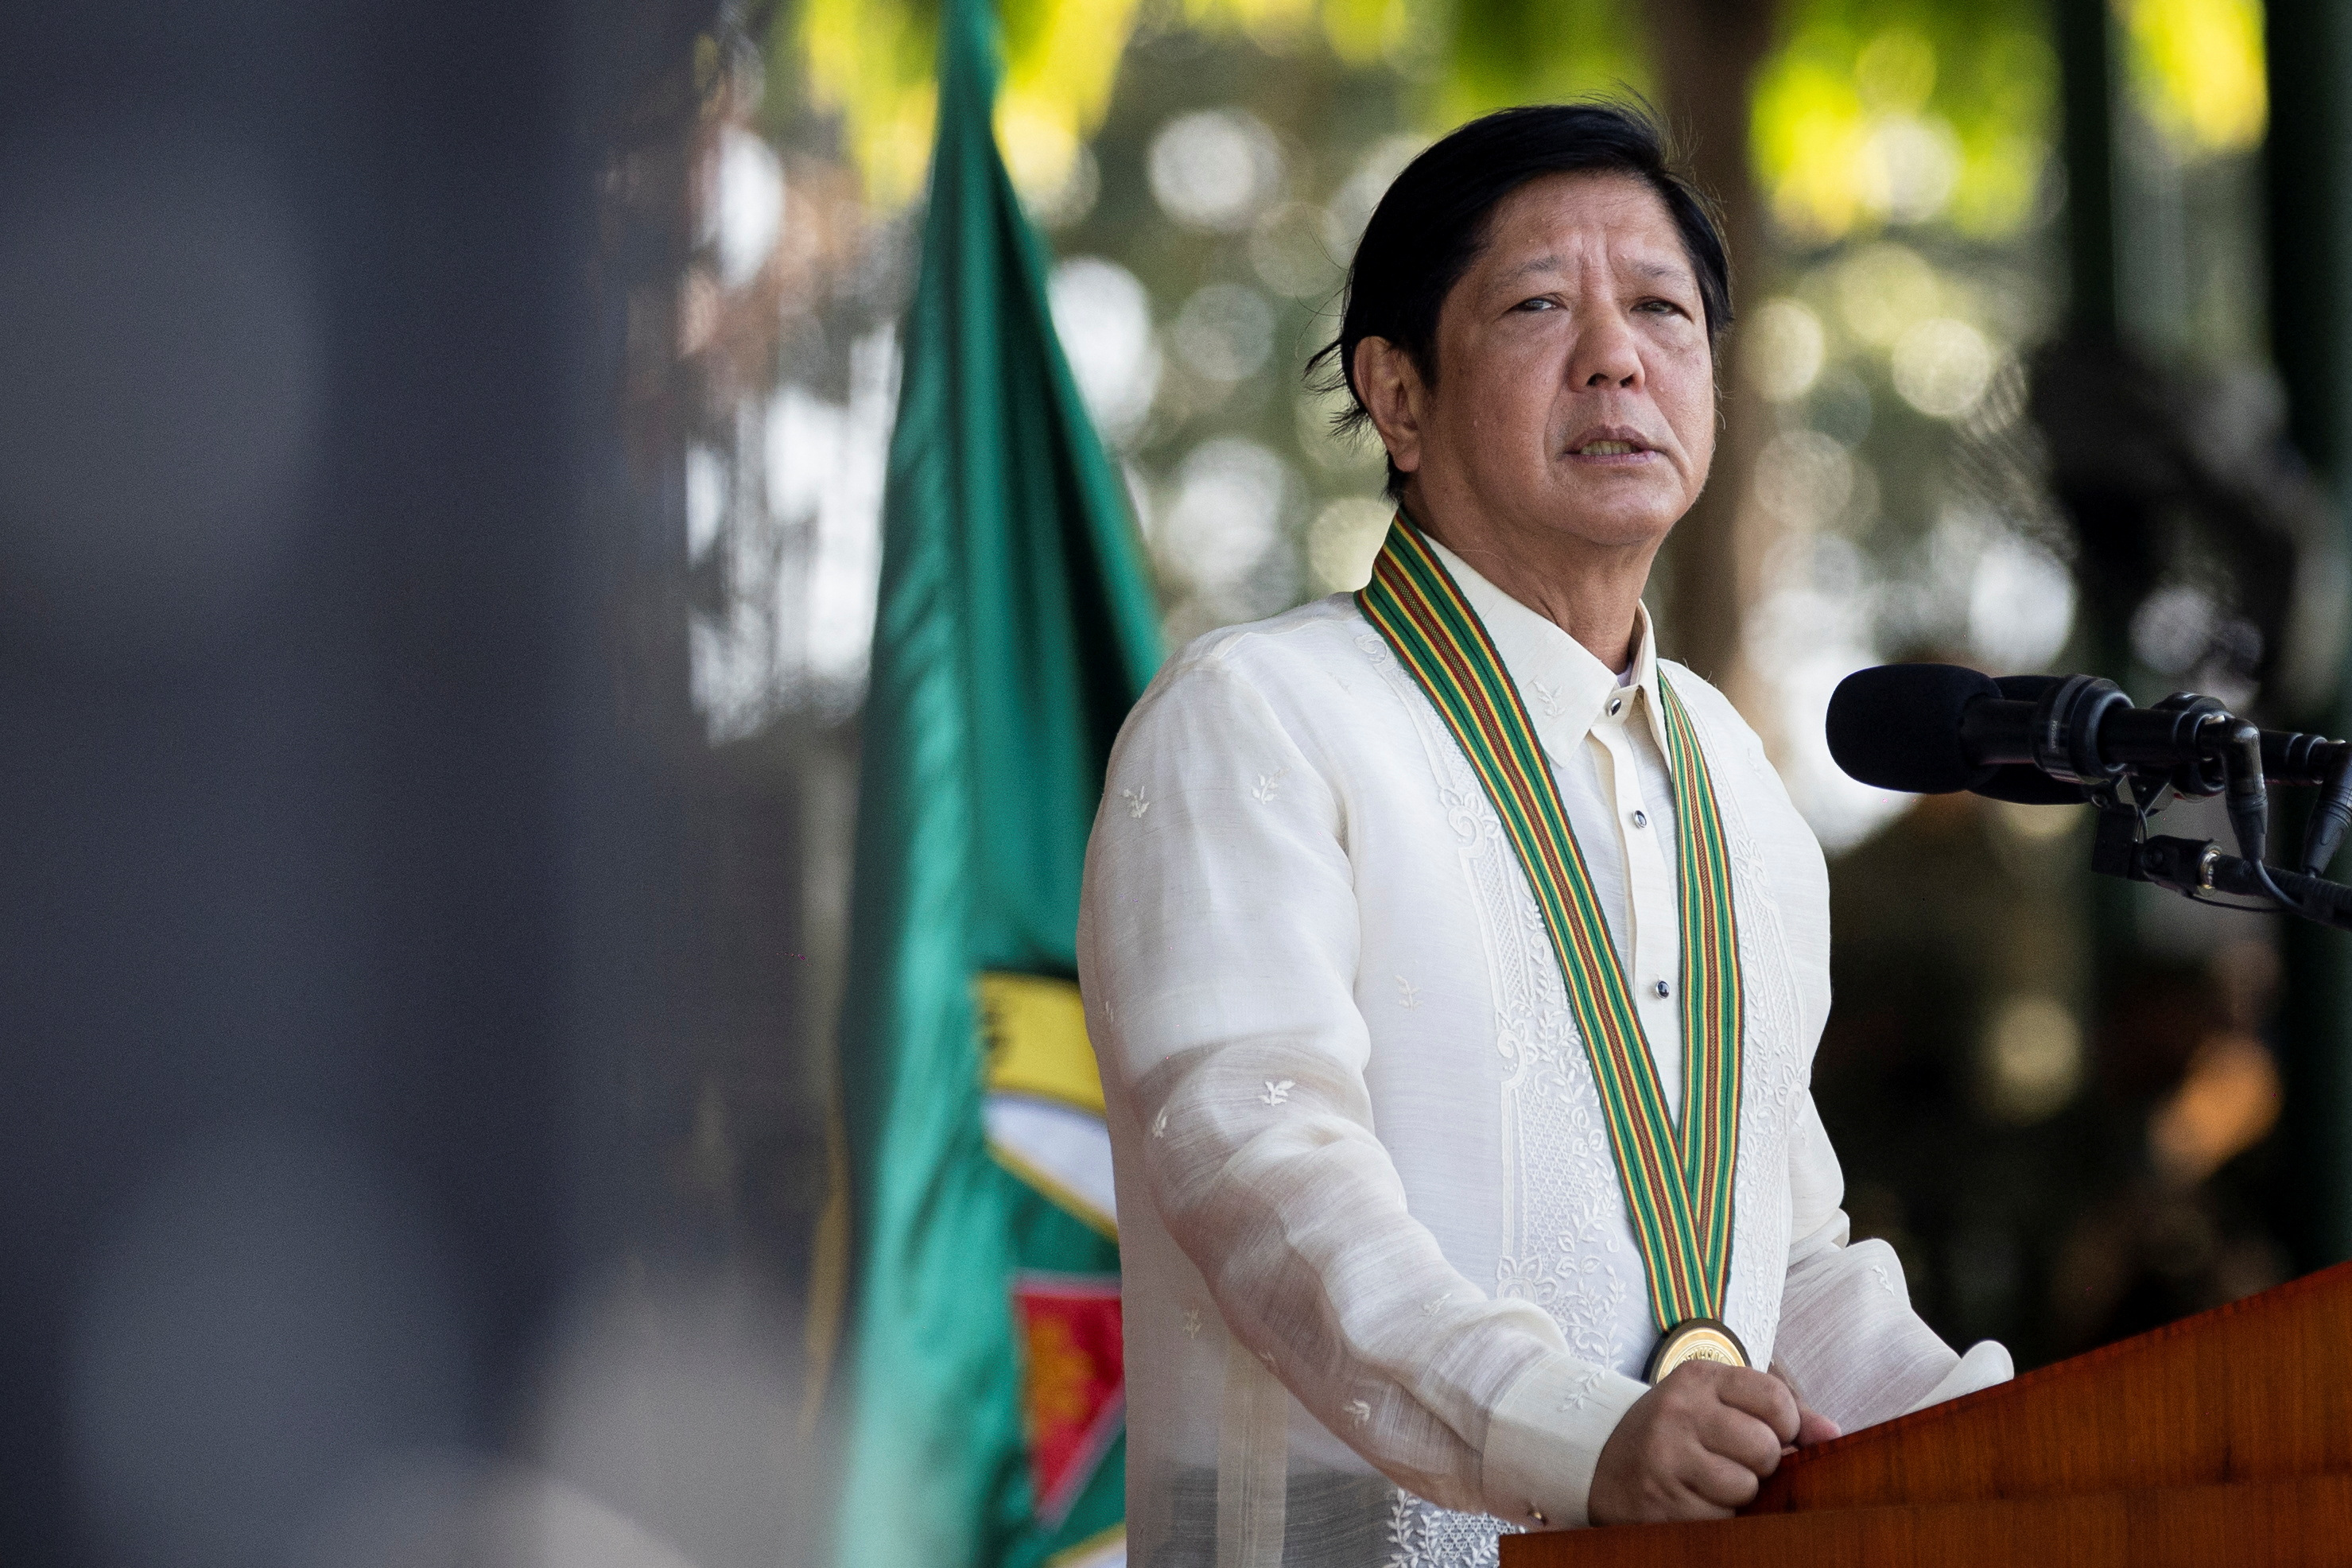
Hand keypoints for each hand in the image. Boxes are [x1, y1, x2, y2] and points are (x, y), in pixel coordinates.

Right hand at [1586, 1362, 1839, 1524]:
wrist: (1597, 1460)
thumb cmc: (1674, 1432)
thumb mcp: (1716, 1404)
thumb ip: (1779, 1413)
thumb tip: (1834, 1435)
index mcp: (1698, 1378)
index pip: (1776, 1400)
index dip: (1787, 1427)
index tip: (1771, 1434)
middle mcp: (1679, 1411)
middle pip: (1766, 1448)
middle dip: (1761, 1465)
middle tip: (1733, 1461)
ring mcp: (1665, 1457)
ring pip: (1745, 1488)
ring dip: (1739, 1495)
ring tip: (1709, 1482)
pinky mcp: (1659, 1502)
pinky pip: (1719, 1518)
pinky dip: (1715, 1516)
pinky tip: (1692, 1500)